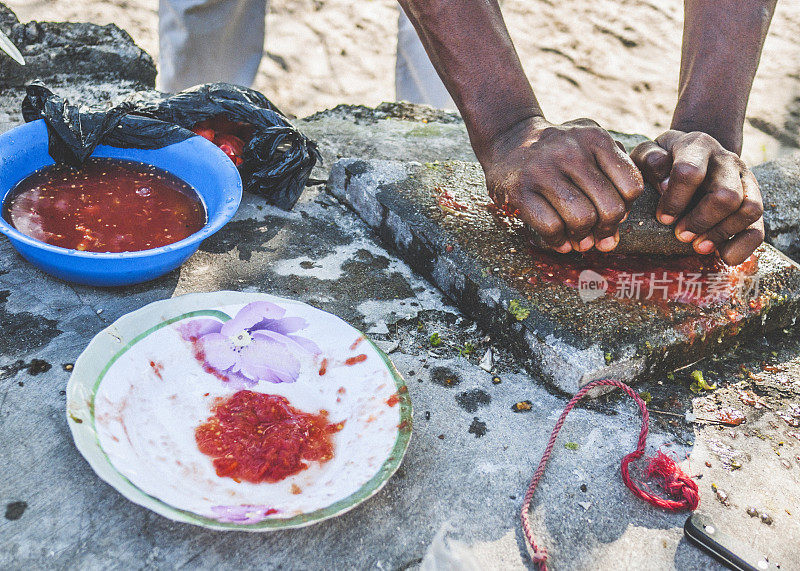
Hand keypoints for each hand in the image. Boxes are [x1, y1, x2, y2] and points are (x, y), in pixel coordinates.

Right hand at [479, 117, 643, 252]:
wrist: (510, 139)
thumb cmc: (559, 150)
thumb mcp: (591, 144)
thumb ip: (614, 172)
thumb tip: (620, 220)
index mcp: (595, 139)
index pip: (631, 187)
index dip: (626, 209)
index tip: (612, 214)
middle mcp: (570, 151)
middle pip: (609, 207)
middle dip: (606, 230)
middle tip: (597, 236)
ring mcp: (542, 170)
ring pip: (581, 219)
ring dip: (582, 238)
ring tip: (578, 240)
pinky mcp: (520, 189)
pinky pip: (550, 227)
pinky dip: (558, 241)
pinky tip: (559, 240)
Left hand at [631, 130, 763, 264]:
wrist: (693, 155)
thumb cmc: (663, 160)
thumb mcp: (648, 154)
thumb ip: (650, 161)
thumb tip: (664, 185)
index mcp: (697, 146)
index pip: (690, 172)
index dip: (675, 200)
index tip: (663, 218)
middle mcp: (726, 160)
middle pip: (726, 195)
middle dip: (701, 221)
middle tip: (680, 235)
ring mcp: (745, 180)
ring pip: (749, 209)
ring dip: (721, 234)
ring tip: (698, 246)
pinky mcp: (753, 200)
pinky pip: (758, 227)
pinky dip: (743, 247)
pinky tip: (722, 255)